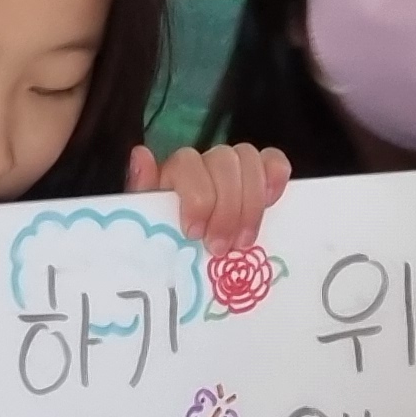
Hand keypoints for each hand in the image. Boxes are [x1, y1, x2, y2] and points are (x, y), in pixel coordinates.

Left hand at [130, 140, 293, 253]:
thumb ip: (143, 193)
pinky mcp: (261, 176)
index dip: (196, 196)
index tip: (194, 233)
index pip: (188, 163)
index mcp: (175, 172)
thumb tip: (141, 155)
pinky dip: (275, 177)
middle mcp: (206, 162)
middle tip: (221, 248)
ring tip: (244, 241)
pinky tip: (271, 201)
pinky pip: (273, 161)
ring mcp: (235, 166)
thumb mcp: (150, 225)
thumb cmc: (168, 242)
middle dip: (225, 208)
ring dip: (250, 203)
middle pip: (223, 161)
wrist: (191, 261)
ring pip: (248, 158)